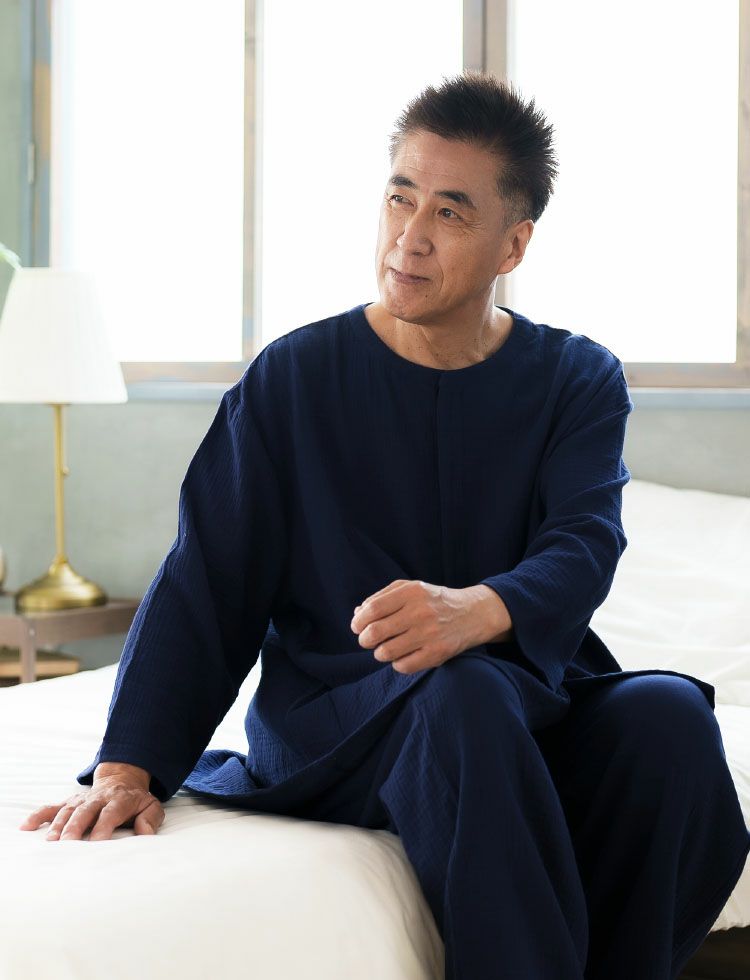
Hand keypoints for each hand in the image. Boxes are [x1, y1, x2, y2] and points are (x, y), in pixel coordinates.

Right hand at [18, 763, 164, 841]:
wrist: (121, 779)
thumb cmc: (135, 801)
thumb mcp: (151, 806)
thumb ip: (151, 818)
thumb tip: (146, 832)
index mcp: (118, 800)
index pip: (110, 813)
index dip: (104, 827)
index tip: (97, 842)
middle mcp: (97, 798)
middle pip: (85, 811)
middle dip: (76, 826)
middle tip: (68, 843)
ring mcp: (81, 800)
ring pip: (67, 811)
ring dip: (58, 825)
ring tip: (51, 841)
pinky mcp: (69, 803)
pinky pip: (51, 807)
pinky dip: (38, 816)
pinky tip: (26, 827)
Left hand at [350, 579, 511, 674]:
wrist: (473, 614)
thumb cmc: (434, 600)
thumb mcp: (411, 588)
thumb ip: (382, 597)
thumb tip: (357, 614)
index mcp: (412, 592)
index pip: (372, 609)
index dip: (359, 621)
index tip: (357, 627)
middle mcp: (421, 612)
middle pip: (375, 632)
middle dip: (364, 639)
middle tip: (368, 640)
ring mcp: (430, 634)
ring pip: (386, 653)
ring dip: (379, 653)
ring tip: (385, 648)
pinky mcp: (437, 653)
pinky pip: (403, 666)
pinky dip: (397, 664)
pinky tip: (402, 656)